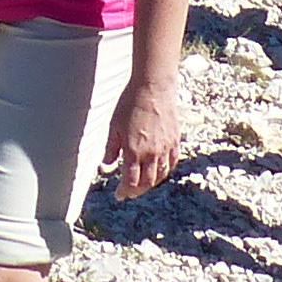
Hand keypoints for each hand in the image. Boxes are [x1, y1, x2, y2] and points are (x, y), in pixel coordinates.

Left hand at [106, 74, 182, 196]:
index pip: (131, 181)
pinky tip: (160, 171)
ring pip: (161, 175)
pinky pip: (172, 162)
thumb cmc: (130, 103)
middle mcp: (151, 153)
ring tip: (143, 184)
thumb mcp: (114, 125)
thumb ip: (111, 148)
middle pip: (147, 182)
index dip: (125, 191)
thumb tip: (106, 164)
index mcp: (134, 151)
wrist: (153, 86)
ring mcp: (165, 148)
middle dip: (137, 191)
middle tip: (130, 193)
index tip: (119, 195)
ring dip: (151, 183)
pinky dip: (165, 171)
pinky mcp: (175, 140)